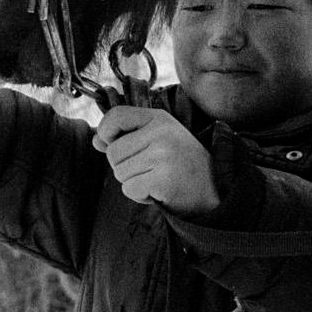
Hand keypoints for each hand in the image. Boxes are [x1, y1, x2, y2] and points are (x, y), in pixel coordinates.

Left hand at [92, 106, 219, 214]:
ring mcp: (164, 155)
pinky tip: (159, 191)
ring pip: (120, 173)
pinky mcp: (163, 179)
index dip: (106, 132)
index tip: (113, 143)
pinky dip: (140, 195)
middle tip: (150, 168)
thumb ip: (125, 136)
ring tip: (157, 178)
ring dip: (133, 181)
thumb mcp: (156, 140)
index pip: (115, 116)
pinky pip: (129, 189)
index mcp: (159, 118)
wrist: (215, 190)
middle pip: (113, 152)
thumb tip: (96, 139)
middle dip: (124, 166)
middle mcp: (162, 133)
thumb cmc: (180, 163)